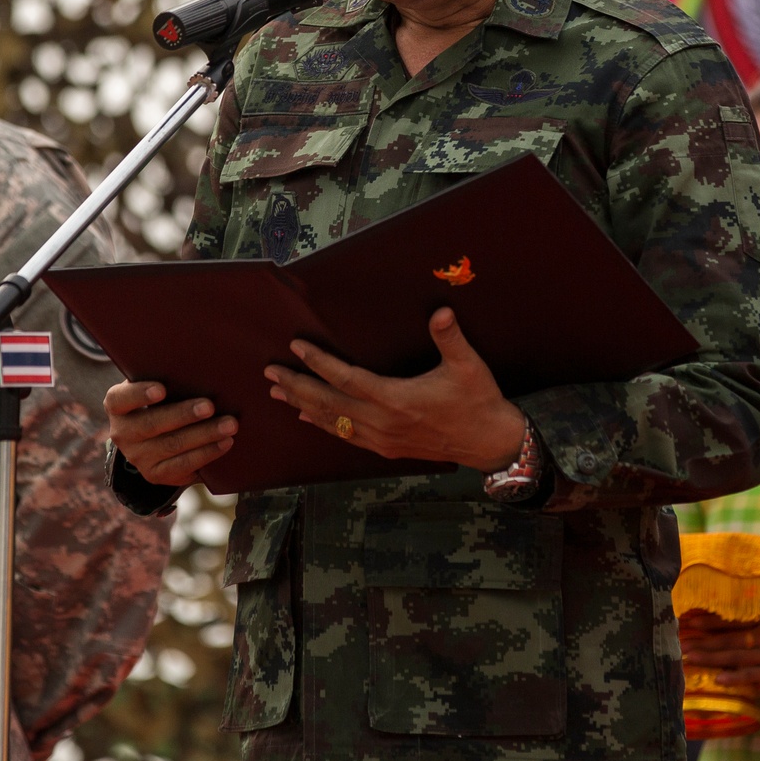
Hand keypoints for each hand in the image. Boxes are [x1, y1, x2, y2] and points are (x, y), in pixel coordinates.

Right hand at [103, 379, 237, 488]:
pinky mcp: (155, 474)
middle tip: (210, 406)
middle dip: (184, 415)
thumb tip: (201, 367)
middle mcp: (122, 433)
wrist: (152, 436)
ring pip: (172, 446)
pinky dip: (207, 453)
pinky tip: (225, 443)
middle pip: (152, 424)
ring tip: (229, 425)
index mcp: (117, 405)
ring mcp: (138, 457)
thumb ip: (168, 376)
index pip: (120, 399)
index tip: (161, 389)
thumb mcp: (156, 384)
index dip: (139, 394)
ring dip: (204, 435)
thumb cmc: (162, 397)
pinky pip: (183, 466)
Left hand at [264, 306, 526, 471]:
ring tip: (278, 392)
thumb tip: (441, 312)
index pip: (347, 378)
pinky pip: (346, 436)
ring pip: (333, 422)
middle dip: (297, 386)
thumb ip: (450, 338)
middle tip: (270, 373)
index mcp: (396, 399)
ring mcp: (382, 438)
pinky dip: (324, 424)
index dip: (319, 363)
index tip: (296, 347)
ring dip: (303, 404)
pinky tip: (309, 416)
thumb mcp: (468, 366)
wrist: (489, 442)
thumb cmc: (478, 400)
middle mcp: (383, 422)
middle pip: (329, 403)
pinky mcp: (387, 448)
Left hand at [679, 610, 759, 687]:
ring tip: (688, 659)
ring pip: (733, 656)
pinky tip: (718, 680)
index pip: (730, 617)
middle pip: (726, 637)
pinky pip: (752, 675)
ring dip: (709, 659)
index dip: (707, 619)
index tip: (688, 619)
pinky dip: (735, 677)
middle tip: (678, 640)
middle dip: (700, 640)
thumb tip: (752, 606)